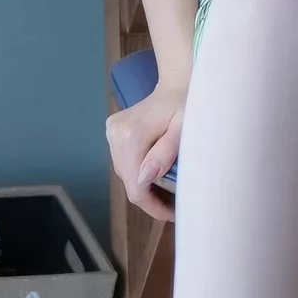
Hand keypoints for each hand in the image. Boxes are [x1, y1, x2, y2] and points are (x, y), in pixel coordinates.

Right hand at [106, 79, 185, 220]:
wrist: (176, 83)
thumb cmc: (186, 105)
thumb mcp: (185, 129)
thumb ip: (165, 153)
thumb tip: (145, 179)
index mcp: (131, 135)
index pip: (135, 185)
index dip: (152, 205)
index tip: (172, 214)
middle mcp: (115, 134)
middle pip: (128, 181)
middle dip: (150, 196)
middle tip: (173, 204)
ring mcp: (110, 131)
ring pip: (125, 173)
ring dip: (143, 184)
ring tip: (165, 190)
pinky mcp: (112, 130)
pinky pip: (123, 161)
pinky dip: (137, 170)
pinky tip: (153, 171)